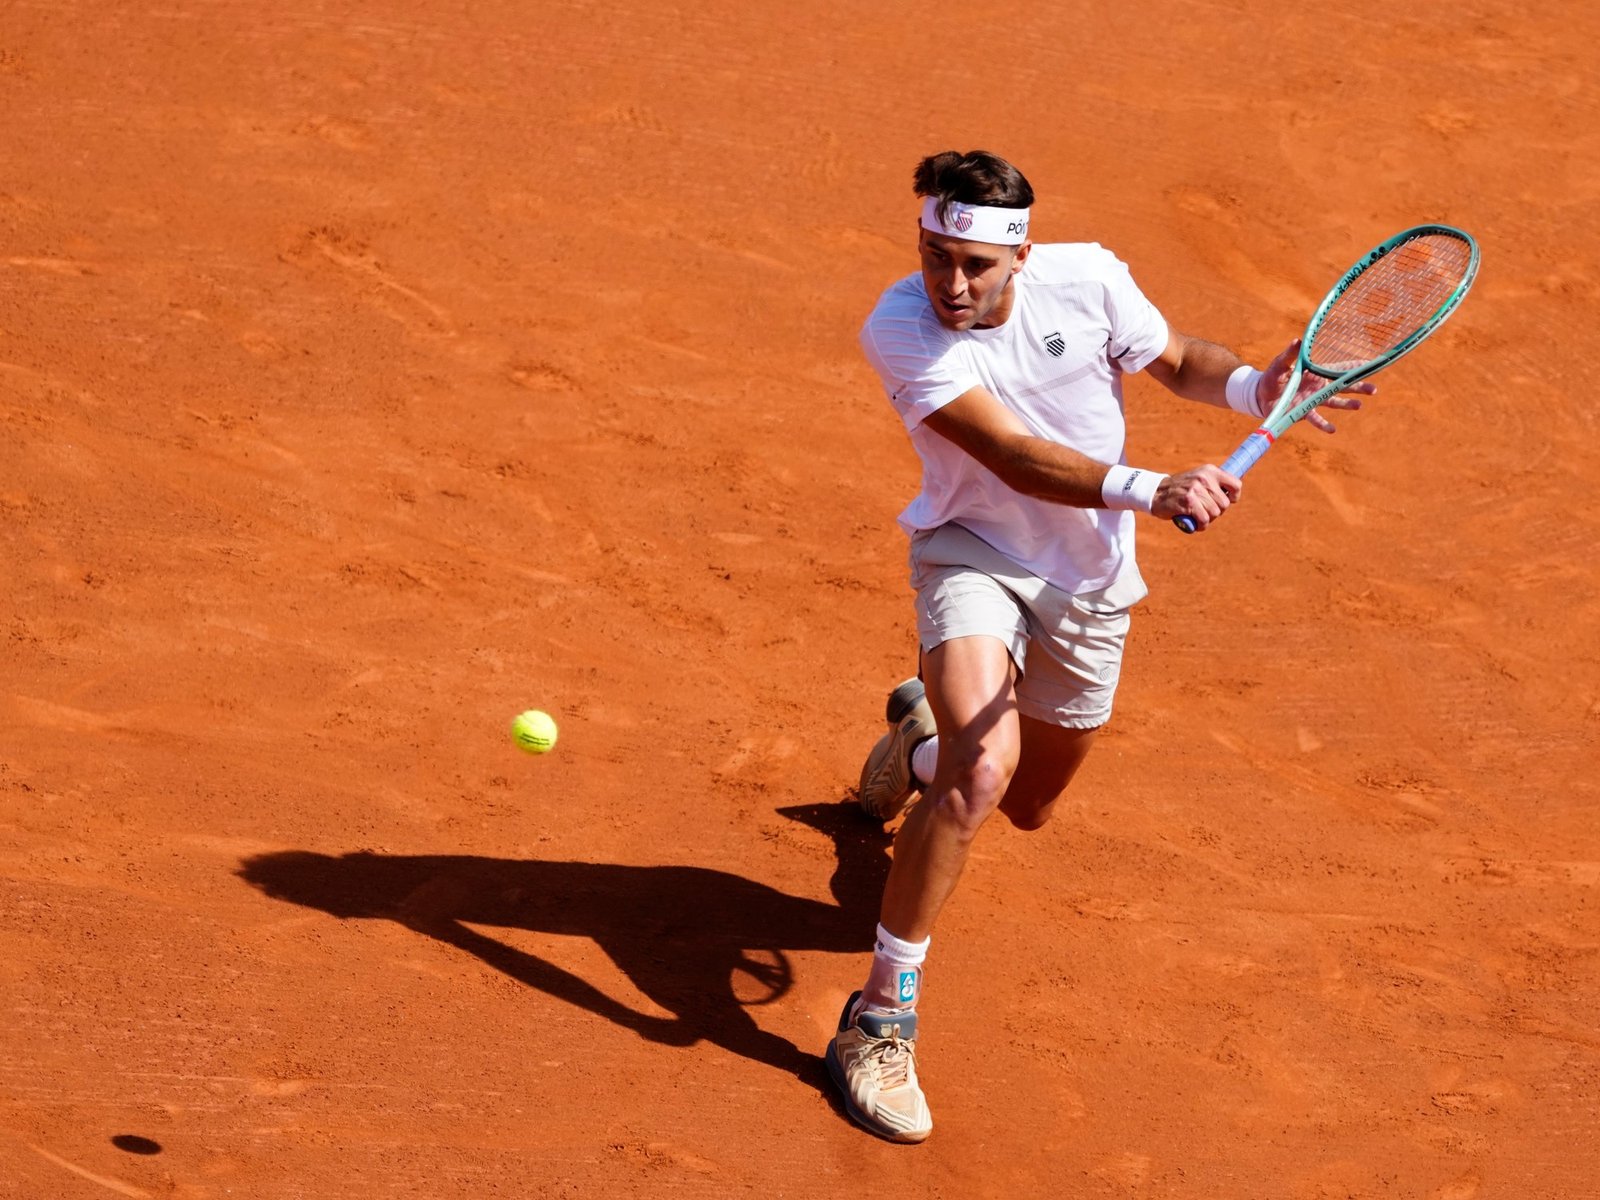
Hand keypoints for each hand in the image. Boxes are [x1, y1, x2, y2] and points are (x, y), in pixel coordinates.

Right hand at [1153, 465, 1240, 530]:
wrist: (1155, 493)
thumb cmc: (1180, 490)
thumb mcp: (1198, 479)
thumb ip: (1214, 484)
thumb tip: (1234, 494)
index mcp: (1210, 471)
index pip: (1236, 485)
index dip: (1233, 497)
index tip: (1223, 501)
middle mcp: (1204, 478)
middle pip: (1225, 504)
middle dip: (1216, 511)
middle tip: (1203, 510)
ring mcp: (1196, 489)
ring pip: (1215, 513)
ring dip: (1207, 519)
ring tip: (1196, 515)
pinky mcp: (1188, 501)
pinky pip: (1205, 520)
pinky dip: (1201, 525)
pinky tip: (1193, 523)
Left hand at [1258, 339, 1373, 432]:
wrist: (1260, 396)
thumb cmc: (1271, 377)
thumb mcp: (1279, 364)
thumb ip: (1289, 355)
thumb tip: (1297, 341)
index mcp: (1316, 373)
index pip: (1339, 369)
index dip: (1354, 366)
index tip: (1371, 365)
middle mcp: (1319, 387)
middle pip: (1343, 386)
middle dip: (1358, 387)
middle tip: (1374, 389)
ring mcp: (1313, 400)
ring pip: (1334, 402)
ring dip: (1347, 404)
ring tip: (1359, 405)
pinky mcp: (1304, 413)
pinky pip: (1316, 419)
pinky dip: (1323, 424)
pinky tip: (1332, 429)